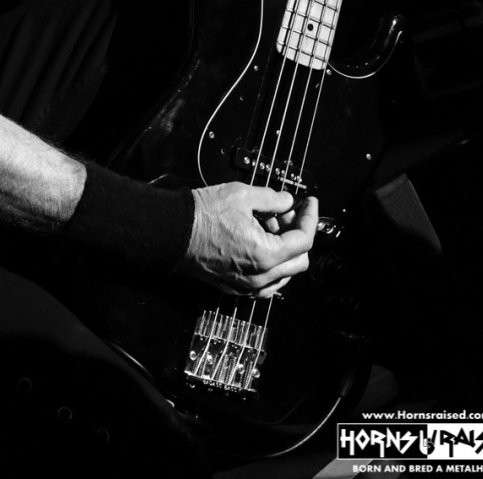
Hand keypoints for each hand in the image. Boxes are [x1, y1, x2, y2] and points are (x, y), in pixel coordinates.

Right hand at [176, 183, 318, 297]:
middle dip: (298, 233)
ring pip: (284, 274)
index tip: (309, 203)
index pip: (304, 240)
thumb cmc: (203, 216)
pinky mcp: (235, 286)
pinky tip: (259, 241)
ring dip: (284, 249)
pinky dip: (270, 263)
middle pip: (299, 260)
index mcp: (266, 255)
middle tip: (286, 212)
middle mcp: (260, 277)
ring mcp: (247, 285)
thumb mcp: (242, 195)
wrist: (173, 232)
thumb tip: (286, 201)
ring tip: (268, 224)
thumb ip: (272, 198)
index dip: (310, 217)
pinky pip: (266, 281)